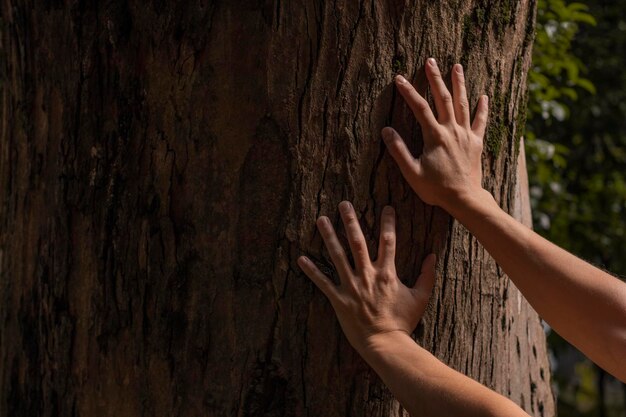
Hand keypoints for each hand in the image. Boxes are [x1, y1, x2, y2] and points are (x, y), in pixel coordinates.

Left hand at [297, 201, 436, 352]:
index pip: (389, 241)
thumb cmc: (403, 321)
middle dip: (351, 221)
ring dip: (329, 237)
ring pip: (338, 256)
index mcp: (387, 273)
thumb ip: (427, 275)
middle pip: (358, 242)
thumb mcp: (420, 297)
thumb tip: (433, 256)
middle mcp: (368, 275)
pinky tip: (301, 259)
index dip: (388, 223)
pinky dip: (312, 271)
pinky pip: (323, 283)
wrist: (386, 344)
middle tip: (343, 204)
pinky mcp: (339, 300)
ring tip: (320, 219)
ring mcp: (352, 287)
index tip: (386, 207)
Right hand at [382, 59, 488, 210]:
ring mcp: (466, 135)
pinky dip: (482, 108)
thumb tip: (386, 131)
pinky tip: (483, 96)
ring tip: (457, 66)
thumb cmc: (436, 189)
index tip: (399, 79)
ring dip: (459, 84)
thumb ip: (399, 151)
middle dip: (435, 78)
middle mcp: (452, 130)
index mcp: (435, 136)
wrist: (464, 199)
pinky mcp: (476, 143)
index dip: (408, 92)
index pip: (420, 108)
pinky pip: (480, 122)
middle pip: (443, 99)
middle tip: (430, 61)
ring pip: (463, 104)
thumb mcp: (412, 173)